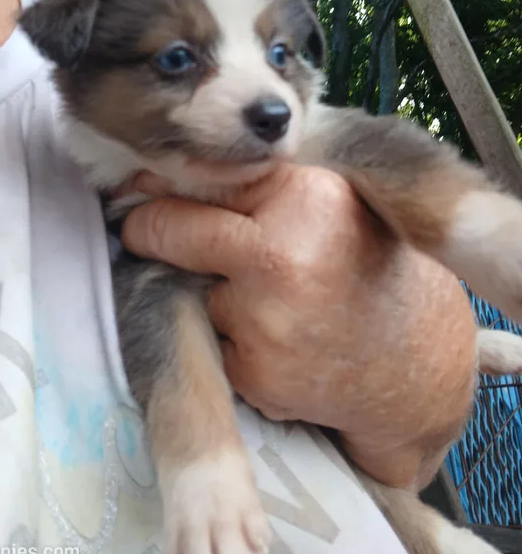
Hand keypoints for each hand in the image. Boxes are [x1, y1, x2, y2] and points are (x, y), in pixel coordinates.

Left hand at [122, 164, 476, 487]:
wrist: (417, 361)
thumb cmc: (370, 269)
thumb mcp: (332, 207)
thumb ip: (266, 189)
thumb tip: (172, 178)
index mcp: (307, 201)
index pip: (208, 183)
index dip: (163, 188)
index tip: (138, 190)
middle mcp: (282, 258)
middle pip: (176, 233)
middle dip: (148, 231)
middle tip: (137, 229)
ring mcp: (266, 322)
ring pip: (195, 292)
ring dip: (213, 295)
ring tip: (272, 304)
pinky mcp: (257, 375)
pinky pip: (216, 343)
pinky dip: (233, 342)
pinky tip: (279, 342)